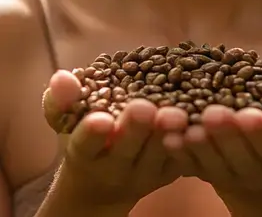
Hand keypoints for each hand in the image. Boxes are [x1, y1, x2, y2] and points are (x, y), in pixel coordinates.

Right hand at [41, 69, 189, 209]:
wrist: (103, 184)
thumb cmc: (84, 140)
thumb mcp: (65, 122)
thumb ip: (62, 101)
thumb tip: (61, 77)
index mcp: (84, 157)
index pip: (85, 146)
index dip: (93, 133)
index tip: (101, 120)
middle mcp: (114, 171)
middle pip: (127, 152)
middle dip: (136, 130)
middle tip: (145, 108)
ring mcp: (145, 174)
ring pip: (159, 156)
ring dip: (169, 134)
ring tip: (178, 113)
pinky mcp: (170, 173)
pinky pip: (183, 158)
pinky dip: (191, 141)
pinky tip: (200, 118)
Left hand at [163, 68, 261, 198]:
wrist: (261, 158)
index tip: (249, 114)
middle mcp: (257, 172)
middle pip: (239, 156)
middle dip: (225, 134)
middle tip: (212, 113)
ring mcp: (228, 176)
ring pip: (211, 163)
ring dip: (197, 143)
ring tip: (185, 123)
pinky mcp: (202, 173)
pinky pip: (189, 166)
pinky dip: (179, 152)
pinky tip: (168, 135)